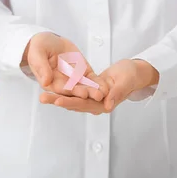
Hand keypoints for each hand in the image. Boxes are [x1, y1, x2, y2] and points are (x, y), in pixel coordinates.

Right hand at [22, 32, 107, 100]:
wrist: (48, 41)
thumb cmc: (39, 48)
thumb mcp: (38, 54)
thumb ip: (42, 67)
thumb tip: (45, 82)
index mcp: (51, 82)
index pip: (62, 89)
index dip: (73, 92)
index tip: (82, 94)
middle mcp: (63, 83)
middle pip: (76, 90)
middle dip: (88, 93)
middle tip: (98, 96)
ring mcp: (74, 78)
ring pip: (85, 86)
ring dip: (95, 90)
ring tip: (105, 92)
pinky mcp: (82, 72)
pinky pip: (91, 78)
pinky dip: (98, 82)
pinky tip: (106, 86)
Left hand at [40, 59, 158, 113]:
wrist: (134, 72)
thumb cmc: (132, 76)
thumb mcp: (125, 83)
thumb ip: (116, 94)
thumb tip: (107, 106)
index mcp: (104, 104)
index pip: (84, 104)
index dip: (70, 102)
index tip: (57, 101)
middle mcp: (96, 104)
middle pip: (74, 103)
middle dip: (58, 100)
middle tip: (42, 98)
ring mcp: (92, 98)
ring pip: (72, 98)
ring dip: (57, 97)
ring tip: (42, 95)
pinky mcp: (89, 90)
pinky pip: (75, 91)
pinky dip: (64, 90)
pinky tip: (52, 87)